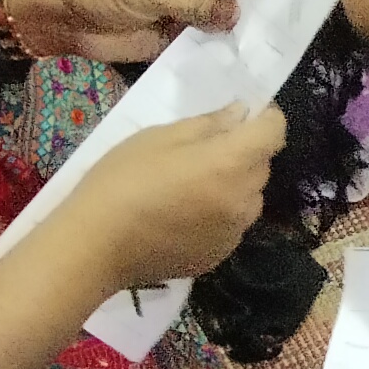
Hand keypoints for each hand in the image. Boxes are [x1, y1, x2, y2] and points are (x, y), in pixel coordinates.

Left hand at [5, 0, 245, 61]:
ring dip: (234, 19)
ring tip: (250, 36)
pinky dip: (221, 40)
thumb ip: (194, 2)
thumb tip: (237, 16)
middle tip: (256, 16)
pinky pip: (209, 31)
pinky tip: (235, 49)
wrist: (61, 18)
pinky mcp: (183, 25)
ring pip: (224, 5)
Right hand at [64, 103, 281, 289]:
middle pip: (261, 165)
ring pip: (248, 197)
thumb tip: (241, 114)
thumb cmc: (121, 181)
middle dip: (243, 152)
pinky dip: (218, 215)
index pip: (274, 132)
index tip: (246, 115)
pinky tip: (182, 217)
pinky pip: (231, 225)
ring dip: (232, 185)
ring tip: (189, 187)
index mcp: (232, 163)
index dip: (265, 118)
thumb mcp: (158, 137)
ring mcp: (235, 231)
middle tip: (203, 152)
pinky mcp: (219, 255)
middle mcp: (245, 199)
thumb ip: (208, 124)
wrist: (93, 246)